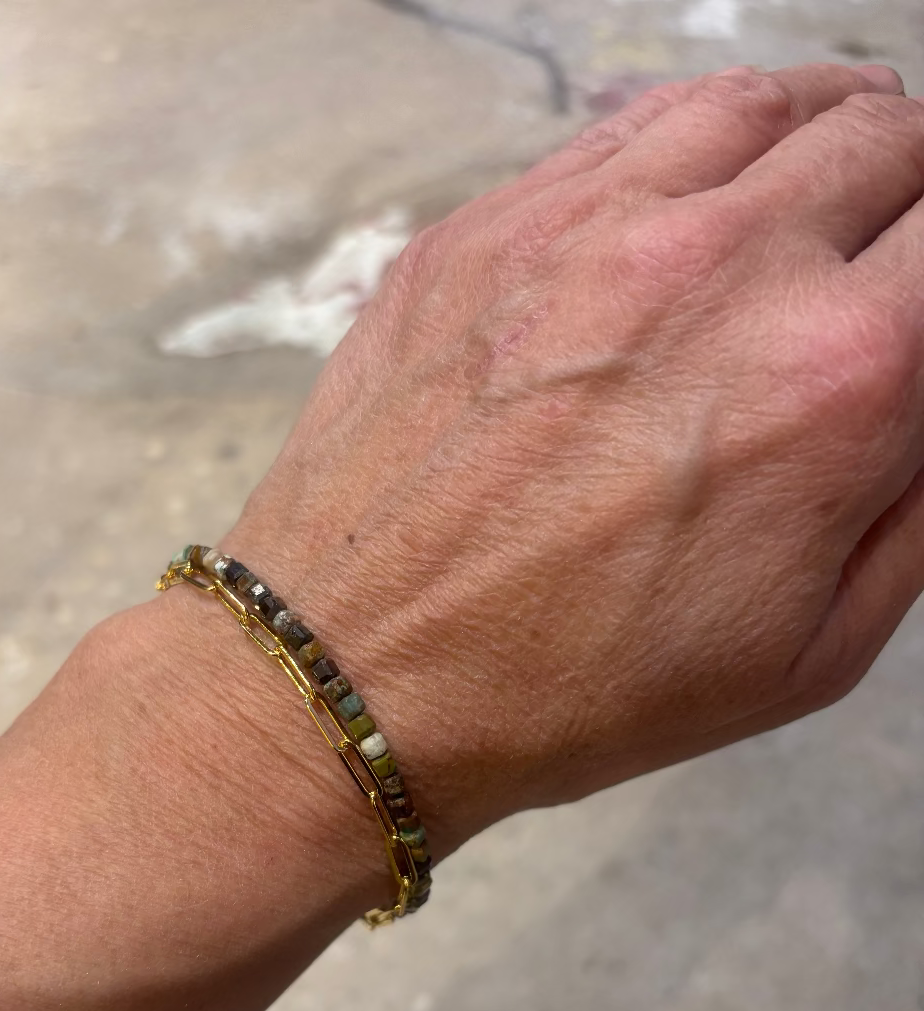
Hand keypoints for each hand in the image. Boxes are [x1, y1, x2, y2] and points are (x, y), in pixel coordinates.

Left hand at [219, 62, 923, 847]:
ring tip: (824, 174)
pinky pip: (630, 129)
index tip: (921, 306)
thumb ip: (916, 509)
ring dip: (821, 128)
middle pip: (885, 142)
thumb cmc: (577, 689)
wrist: (361, 675)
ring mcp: (590, 229)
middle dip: (909, 193)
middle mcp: (722, 267)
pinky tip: (702, 178)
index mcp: (834, 379)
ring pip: (762, 102)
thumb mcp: (809, 654)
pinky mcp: (486, 226)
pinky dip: (698, 136)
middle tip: (890, 249)